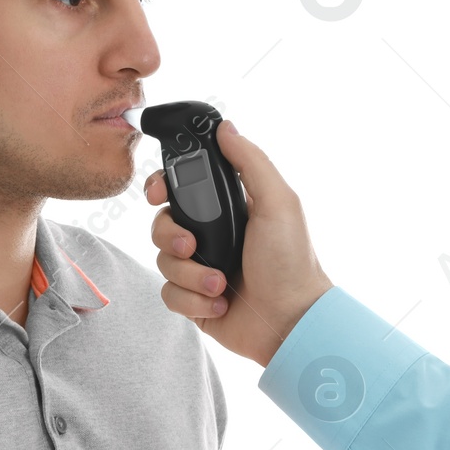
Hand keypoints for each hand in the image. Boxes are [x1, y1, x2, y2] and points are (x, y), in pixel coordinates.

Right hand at [144, 120, 333, 366]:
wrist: (290, 321)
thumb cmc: (291, 262)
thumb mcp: (278, 202)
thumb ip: (250, 162)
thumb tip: (226, 127)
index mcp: (227, 209)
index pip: (180, 187)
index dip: (161, 186)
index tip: (158, 194)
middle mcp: (211, 235)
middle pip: (162, 223)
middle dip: (172, 235)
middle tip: (195, 245)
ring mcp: (200, 268)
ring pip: (163, 261)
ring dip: (191, 274)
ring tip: (220, 284)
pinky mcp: (193, 301)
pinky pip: (169, 294)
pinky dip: (193, 300)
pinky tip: (220, 303)